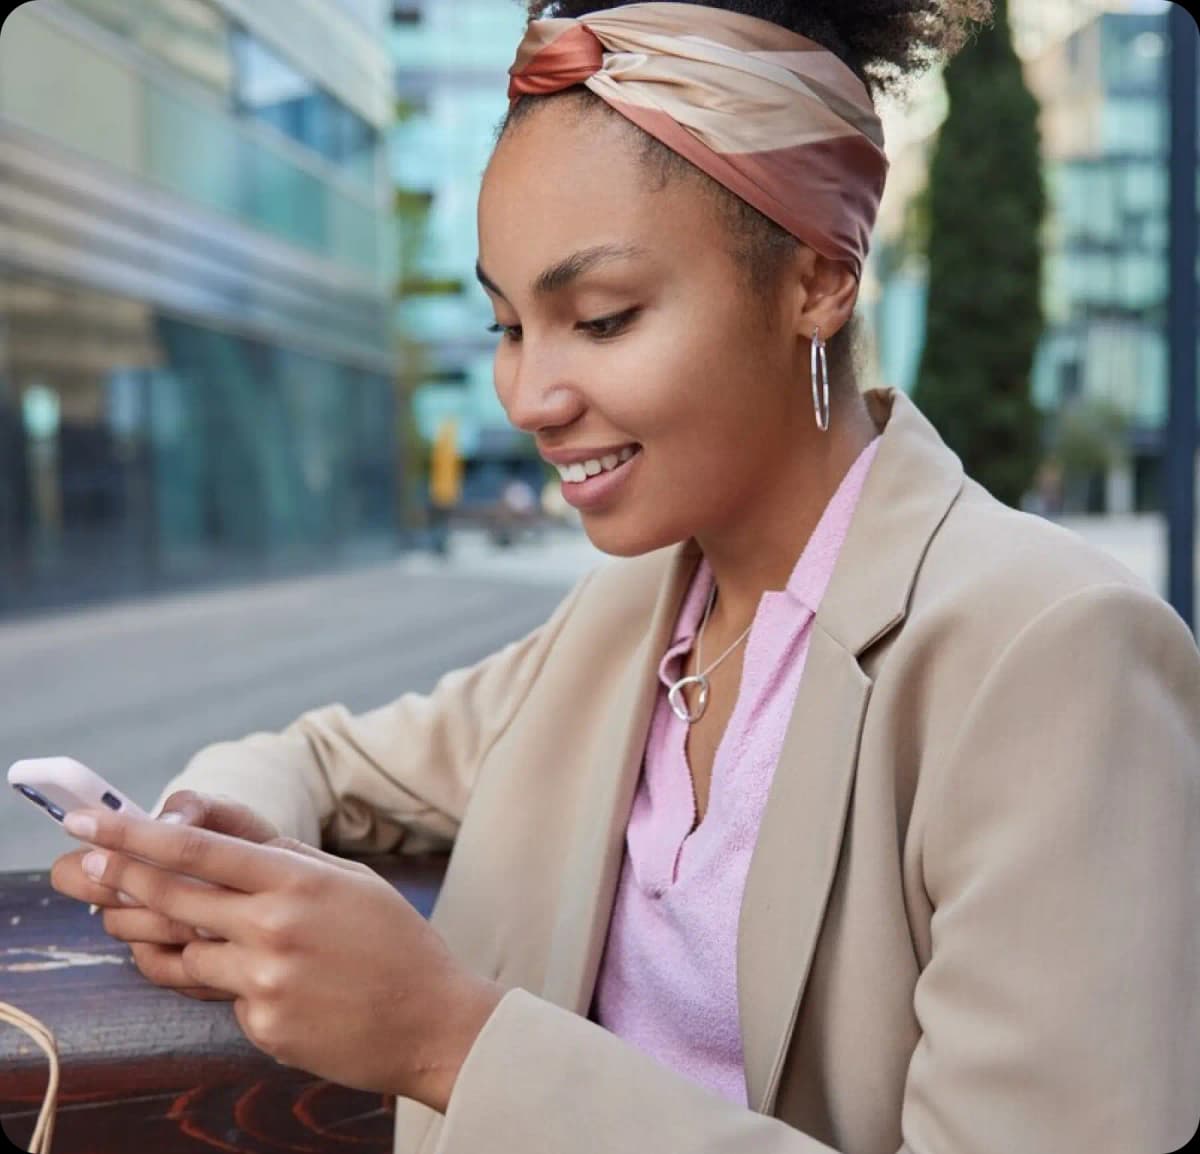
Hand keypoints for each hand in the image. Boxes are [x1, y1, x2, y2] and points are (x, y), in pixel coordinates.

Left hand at [60, 806, 504, 1110]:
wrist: (431, 1020)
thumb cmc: (391, 938)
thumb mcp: (343, 875)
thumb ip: (275, 848)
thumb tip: (211, 822)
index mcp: (298, 880)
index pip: (199, 849)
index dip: (135, 833)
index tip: (92, 821)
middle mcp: (274, 929)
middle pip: (172, 898)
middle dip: (118, 878)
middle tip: (81, 866)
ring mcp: (266, 981)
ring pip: (179, 952)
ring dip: (148, 932)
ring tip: (124, 917)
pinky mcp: (263, 1025)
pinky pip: (219, 993)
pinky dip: (216, 977)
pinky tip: (236, 970)